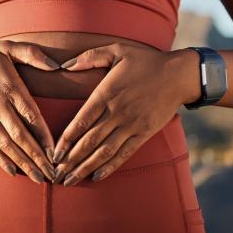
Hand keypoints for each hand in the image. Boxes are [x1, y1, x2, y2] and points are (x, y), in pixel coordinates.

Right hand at [0, 40, 59, 183]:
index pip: (31, 115)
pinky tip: (13, 172)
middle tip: (53, 174)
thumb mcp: (8, 46)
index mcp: (10, 86)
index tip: (57, 152)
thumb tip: (57, 65)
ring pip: (6, 144)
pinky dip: (1, 159)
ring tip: (38, 178)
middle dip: (37, 157)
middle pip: (20, 135)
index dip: (44, 135)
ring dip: (23, 163)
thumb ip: (32, 54)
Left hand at [52, 42, 193, 185]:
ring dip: (85, 167)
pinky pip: (125, 153)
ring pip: (104, 151)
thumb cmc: (145, 60)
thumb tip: (64, 65)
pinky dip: (110, 167)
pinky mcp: (144, 133)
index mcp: (107, 93)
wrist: (178, 74)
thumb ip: (89, 57)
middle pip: (89, 141)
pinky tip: (97, 177)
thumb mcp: (116, 50)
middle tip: (55, 174)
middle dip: (71, 160)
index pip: (81, 121)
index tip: (54, 153)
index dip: (66, 139)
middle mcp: (117, 112)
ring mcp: (131, 125)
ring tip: (70, 181)